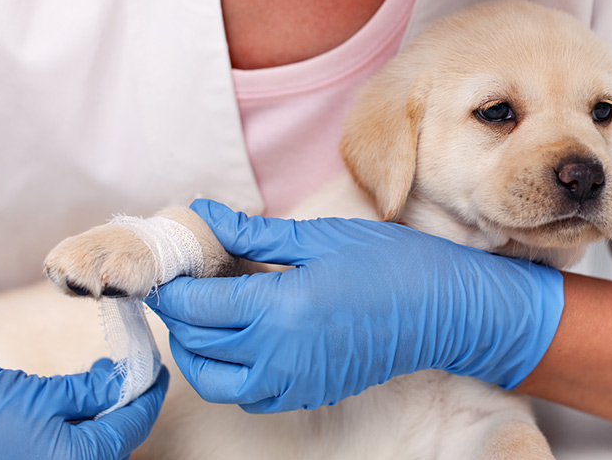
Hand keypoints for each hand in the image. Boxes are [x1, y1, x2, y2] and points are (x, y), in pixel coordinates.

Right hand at [0, 359, 168, 459]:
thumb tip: (123, 383)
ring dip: (105, 416)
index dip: (149, 393)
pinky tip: (76, 404)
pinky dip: (81, 429)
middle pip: (119, 440)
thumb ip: (88, 392)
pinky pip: (72, 453)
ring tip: (102, 380)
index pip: (134, 424)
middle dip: (128, 405)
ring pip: (97, 448)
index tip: (158, 370)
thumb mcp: (37, 396)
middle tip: (131, 371)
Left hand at [145, 199, 563, 412]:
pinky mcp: (309, 392)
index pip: (197, 306)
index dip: (173, 287)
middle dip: (179, 314)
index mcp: (280, 307)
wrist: (442, 308)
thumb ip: (253, 234)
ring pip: (216, 381)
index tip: (169, 267)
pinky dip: (231, 374)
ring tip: (206, 317)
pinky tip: (242, 342)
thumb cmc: (388, 263)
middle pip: (198, 344)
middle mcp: (280, 354)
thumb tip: (205, 216)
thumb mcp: (318, 237)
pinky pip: (250, 397)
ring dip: (197, 352)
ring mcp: (295, 381)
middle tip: (183, 284)